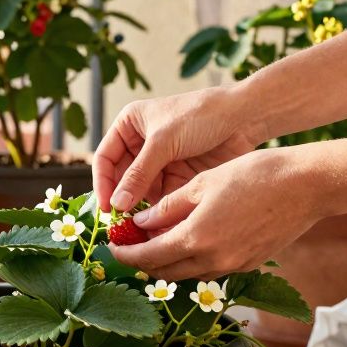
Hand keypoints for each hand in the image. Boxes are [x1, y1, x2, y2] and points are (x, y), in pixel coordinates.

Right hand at [94, 86, 263, 212]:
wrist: (244, 117)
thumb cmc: (200, 115)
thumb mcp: (163, 142)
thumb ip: (139, 174)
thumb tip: (116, 205)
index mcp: (130, 126)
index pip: (105, 159)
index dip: (102, 183)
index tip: (106, 207)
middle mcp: (141, 145)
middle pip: (122, 179)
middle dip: (122, 201)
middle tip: (121, 225)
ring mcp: (160, 163)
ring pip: (142, 193)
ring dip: (141, 211)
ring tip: (141, 231)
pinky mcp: (178, 177)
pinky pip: (162, 199)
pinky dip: (160, 214)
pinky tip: (160, 228)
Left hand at [107, 147, 328, 279]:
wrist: (307, 187)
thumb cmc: (255, 175)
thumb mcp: (202, 184)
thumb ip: (168, 207)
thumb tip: (141, 223)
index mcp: (197, 239)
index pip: (149, 257)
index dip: (126, 254)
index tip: (113, 247)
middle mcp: (214, 260)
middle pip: (166, 272)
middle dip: (143, 261)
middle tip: (130, 245)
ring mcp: (234, 266)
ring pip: (188, 273)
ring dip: (168, 262)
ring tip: (156, 240)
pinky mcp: (249, 264)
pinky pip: (210, 269)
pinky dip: (192, 260)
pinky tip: (189, 241)